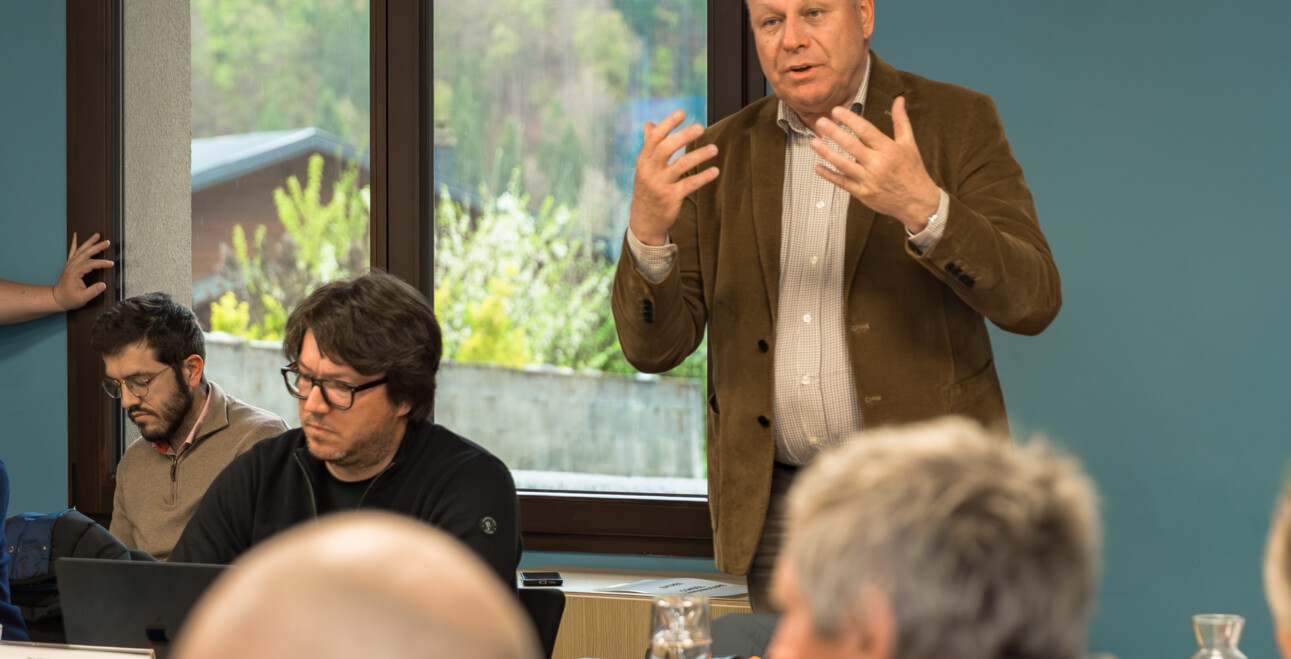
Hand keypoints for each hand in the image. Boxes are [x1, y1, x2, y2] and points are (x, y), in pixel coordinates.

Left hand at [53, 232, 113, 310]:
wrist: (57, 298)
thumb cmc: (69, 298)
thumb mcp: (83, 297)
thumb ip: (93, 291)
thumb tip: (103, 285)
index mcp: (75, 272)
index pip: (91, 264)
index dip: (102, 263)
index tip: (111, 264)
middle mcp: (72, 265)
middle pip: (86, 253)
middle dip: (97, 247)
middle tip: (106, 242)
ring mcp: (70, 264)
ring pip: (81, 250)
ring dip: (89, 242)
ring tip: (97, 235)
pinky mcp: (70, 264)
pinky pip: (73, 251)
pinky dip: (75, 243)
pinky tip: (76, 236)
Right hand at [628, 110, 720, 245]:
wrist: (644, 221)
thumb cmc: (647, 189)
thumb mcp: (644, 167)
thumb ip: (649, 145)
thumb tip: (649, 124)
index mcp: (643, 160)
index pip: (654, 138)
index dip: (668, 124)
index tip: (682, 112)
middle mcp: (650, 171)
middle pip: (666, 148)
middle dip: (684, 136)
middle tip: (701, 127)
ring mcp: (660, 185)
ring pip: (681, 165)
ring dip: (699, 155)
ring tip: (714, 149)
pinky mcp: (671, 198)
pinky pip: (690, 184)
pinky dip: (704, 176)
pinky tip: (715, 171)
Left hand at [810, 97, 940, 232]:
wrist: (918, 202)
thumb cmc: (913, 171)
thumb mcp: (909, 144)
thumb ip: (901, 120)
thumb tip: (899, 100)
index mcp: (889, 149)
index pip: (865, 130)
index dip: (849, 119)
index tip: (836, 111)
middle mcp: (878, 164)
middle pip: (851, 145)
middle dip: (834, 132)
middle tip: (820, 121)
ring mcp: (869, 180)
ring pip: (843, 164)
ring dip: (826, 153)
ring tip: (813, 141)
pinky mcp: (863, 193)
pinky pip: (842, 183)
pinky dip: (829, 175)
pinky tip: (817, 167)